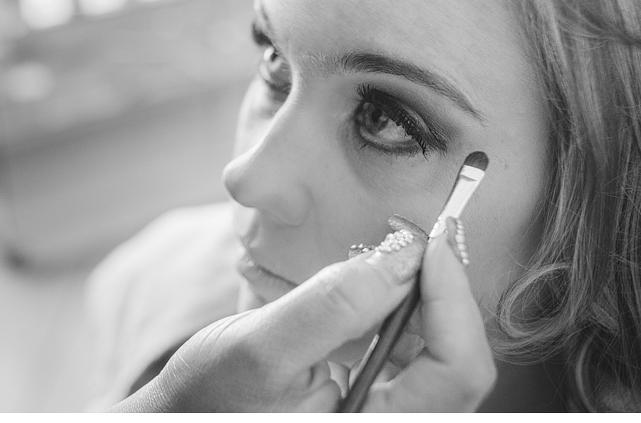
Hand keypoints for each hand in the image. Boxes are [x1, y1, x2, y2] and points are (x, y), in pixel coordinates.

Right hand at [113, 223, 494, 411]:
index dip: (451, 298)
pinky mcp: (371, 398)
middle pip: (456, 359)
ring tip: (391, 256)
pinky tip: (369, 285)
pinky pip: (408, 351)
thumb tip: (404, 255)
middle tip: (414, 236)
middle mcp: (390, 422)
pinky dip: (394, 309)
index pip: (457, 370)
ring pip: (437, 352)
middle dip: (439, 291)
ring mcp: (383, 412)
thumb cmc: (210, 398)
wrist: (183, 416)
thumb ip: (333, 305)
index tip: (426, 241)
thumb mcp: (261, 347)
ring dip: (419, 297)